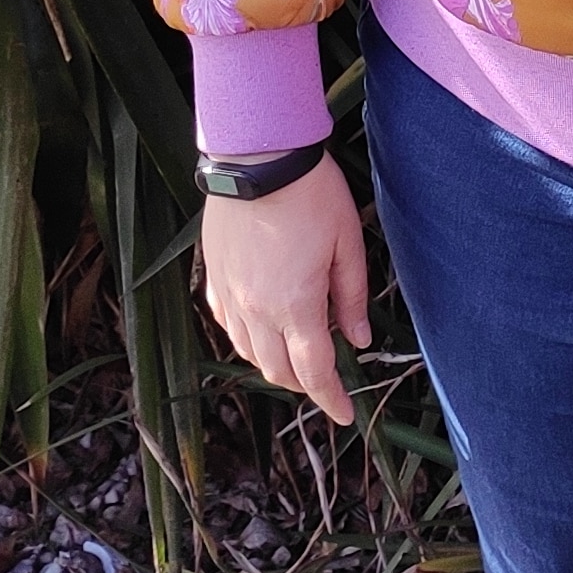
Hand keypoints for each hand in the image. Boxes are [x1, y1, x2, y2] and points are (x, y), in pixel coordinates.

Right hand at [198, 156, 372, 424]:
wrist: (257, 157)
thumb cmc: (310, 194)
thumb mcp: (347, 243)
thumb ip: (351, 297)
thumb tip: (359, 340)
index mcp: (295, 305)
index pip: (315, 371)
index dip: (331, 399)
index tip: (346, 415)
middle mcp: (257, 309)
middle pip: (279, 371)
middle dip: (306, 385)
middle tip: (327, 379)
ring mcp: (230, 296)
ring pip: (249, 354)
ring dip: (275, 365)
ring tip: (297, 356)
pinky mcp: (213, 278)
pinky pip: (228, 326)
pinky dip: (248, 341)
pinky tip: (263, 330)